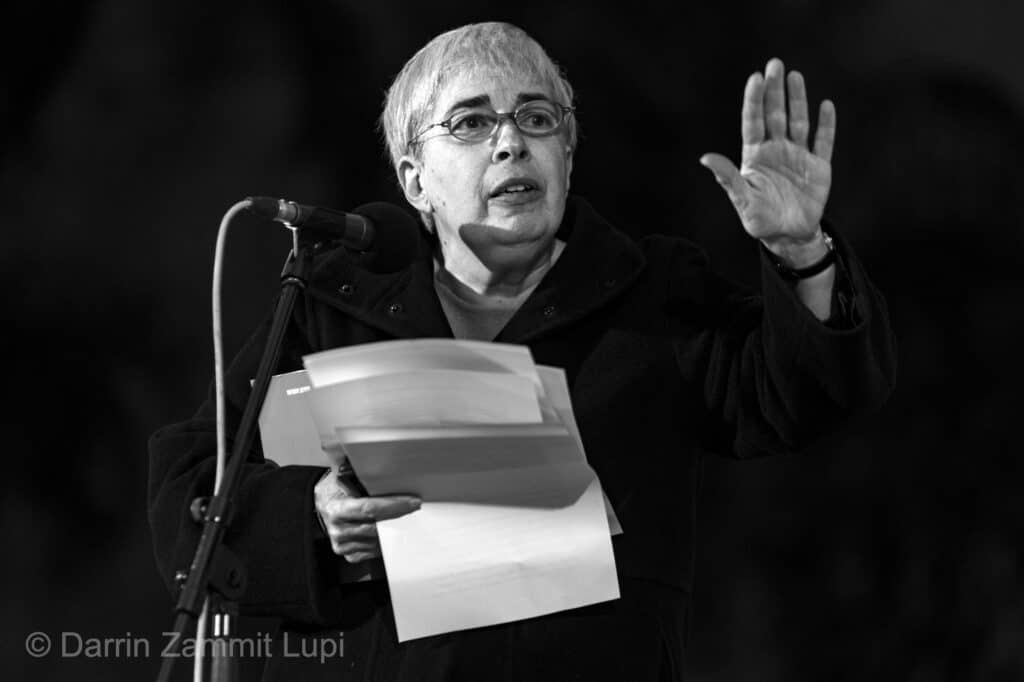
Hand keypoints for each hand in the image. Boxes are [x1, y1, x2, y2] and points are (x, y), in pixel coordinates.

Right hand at [314, 470, 420, 563]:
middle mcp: (338, 529)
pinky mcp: (349, 555)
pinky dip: (384, 542)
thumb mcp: (343, 477)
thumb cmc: (336, 490)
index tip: (412, 502)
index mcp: (337, 509)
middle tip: (415, 508)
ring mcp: (343, 545)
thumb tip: (384, 464)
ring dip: (393, 530)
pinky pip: (373, 551)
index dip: (393, 505)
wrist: (321, 506)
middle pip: (376, 526)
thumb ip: (360, 475)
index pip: (370, 508)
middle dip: (399, 517)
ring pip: (378, 541)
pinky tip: (389, 531)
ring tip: (403, 518)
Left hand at [700, 58, 835, 266]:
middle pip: (775, 115)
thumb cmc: (759, 219)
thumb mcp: (742, 200)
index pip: (753, 122)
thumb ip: (727, 177)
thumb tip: (705, 157)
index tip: (754, 79)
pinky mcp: (818, 166)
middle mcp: (776, 151)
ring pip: (798, 122)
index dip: (754, 101)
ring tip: (795, 76)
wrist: (787, 235)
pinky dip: (826, 125)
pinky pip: (823, 142)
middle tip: (774, 64)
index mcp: (755, 156)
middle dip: (774, 90)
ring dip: (797, 100)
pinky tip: (825, 106)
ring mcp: (798, 156)